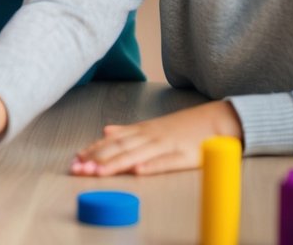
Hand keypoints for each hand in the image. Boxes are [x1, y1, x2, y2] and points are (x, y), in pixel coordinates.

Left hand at [71, 100, 242, 176]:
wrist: (216, 121)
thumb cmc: (182, 127)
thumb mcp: (152, 127)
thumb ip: (129, 131)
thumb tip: (106, 131)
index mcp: (141, 131)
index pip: (112, 141)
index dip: (93, 150)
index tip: (76, 159)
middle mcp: (150, 137)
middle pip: (119, 149)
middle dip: (97, 159)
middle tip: (78, 169)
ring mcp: (167, 145)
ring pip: (137, 155)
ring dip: (116, 164)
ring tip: (98, 172)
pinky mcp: (185, 156)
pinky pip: (167, 162)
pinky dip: (152, 166)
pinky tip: (138, 171)